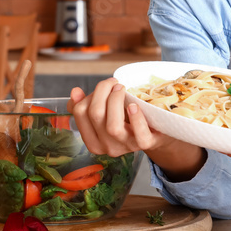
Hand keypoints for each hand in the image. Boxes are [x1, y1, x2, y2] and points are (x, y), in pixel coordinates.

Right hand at [68, 78, 205, 180]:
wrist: (155, 131)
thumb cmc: (127, 119)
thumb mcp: (105, 112)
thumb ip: (86, 104)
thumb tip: (74, 91)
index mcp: (92, 139)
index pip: (80, 113)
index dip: (89, 94)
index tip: (104, 86)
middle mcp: (106, 146)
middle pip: (95, 115)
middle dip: (102, 92)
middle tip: (114, 82)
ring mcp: (126, 147)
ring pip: (112, 126)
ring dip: (115, 101)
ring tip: (122, 89)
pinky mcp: (145, 143)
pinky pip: (139, 134)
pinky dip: (135, 117)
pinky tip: (134, 105)